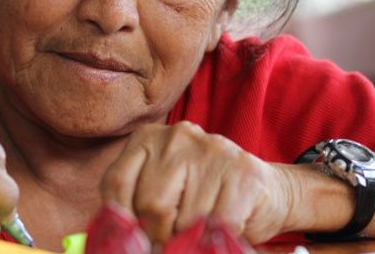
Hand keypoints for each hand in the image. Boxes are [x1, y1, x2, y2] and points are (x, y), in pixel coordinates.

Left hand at [100, 121, 293, 243]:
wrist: (262, 192)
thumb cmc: (200, 195)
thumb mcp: (159, 189)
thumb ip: (133, 203)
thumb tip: (112, 238)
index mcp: (147, 138)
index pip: (116, 183)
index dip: (121, 220)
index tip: (133, 237)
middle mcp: (177, 136)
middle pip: (149, 202)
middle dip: (158, 232)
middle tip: (173, 233)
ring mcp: (212, 150)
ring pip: (182, 218)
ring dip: (188, 237)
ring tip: (199, 226)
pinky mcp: (242, 172)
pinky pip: (214, 224)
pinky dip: (213, 237)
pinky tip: (220, 225)